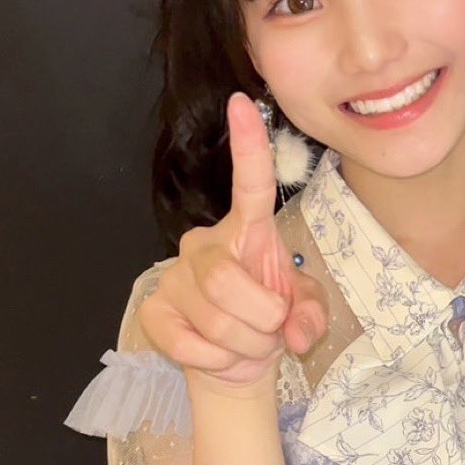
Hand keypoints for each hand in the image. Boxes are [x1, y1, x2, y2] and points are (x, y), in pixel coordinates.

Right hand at [137, 92, 328, 389]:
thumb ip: (311, 314)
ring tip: (250, 342)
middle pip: (226, 282)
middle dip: (261, 319)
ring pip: (216, 319)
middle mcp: (204, 244)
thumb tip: (297, 331)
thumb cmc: (268, 319)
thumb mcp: (302, 312)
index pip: (248, 183)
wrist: (235, 361)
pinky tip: (220, 354)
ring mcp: (174, 277)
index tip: (242, 103)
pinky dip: (217, 360)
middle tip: (270, 330)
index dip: (247, 146)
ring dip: (246, 344)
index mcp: (246, 231)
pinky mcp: (154, 311)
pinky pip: (191, 344)